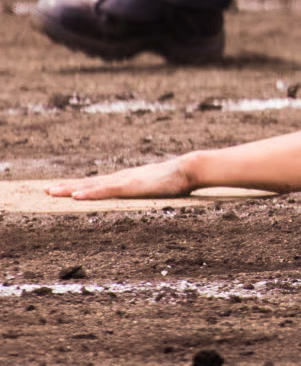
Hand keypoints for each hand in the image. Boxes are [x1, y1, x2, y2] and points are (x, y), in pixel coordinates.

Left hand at [47, 158, 191, 200]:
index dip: (80, 186)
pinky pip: (106, 191)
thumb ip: (151, 191)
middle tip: (46, 191)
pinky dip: (90, 193)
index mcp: (128, 179)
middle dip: (67, 187)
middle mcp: (122, 178)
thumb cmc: (178, 179)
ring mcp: (125, 181)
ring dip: (71, 189)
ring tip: (52, 192)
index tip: (63, 189)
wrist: (189, 169)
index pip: (98, 183)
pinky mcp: (131, 186)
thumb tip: (153, 197)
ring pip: (92, 186)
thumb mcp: (159, 188)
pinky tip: (76, 196)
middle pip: (89, 183)